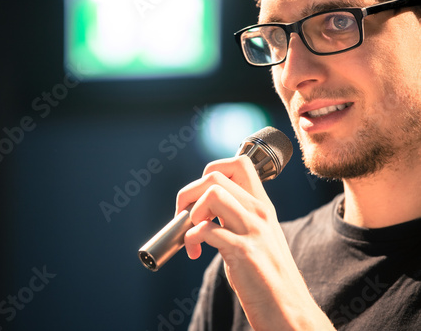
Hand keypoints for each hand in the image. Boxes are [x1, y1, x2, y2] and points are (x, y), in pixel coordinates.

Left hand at [176, 155, 333, 330]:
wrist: (289, 309)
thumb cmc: (266, 277)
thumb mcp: (256, 237)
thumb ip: (235, 218)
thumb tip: (202, 209)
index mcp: (262, 205)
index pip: (238, 163)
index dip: (210, 173)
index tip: (200, 198)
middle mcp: (259, 212)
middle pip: (215, 176)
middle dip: (188, 194)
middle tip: (184, 218)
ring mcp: (253, 230)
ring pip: (212, 194)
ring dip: (190, 214)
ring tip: (190, 235)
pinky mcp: (244, 251)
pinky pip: (205, 230)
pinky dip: (190, 239)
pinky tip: (193, 253)